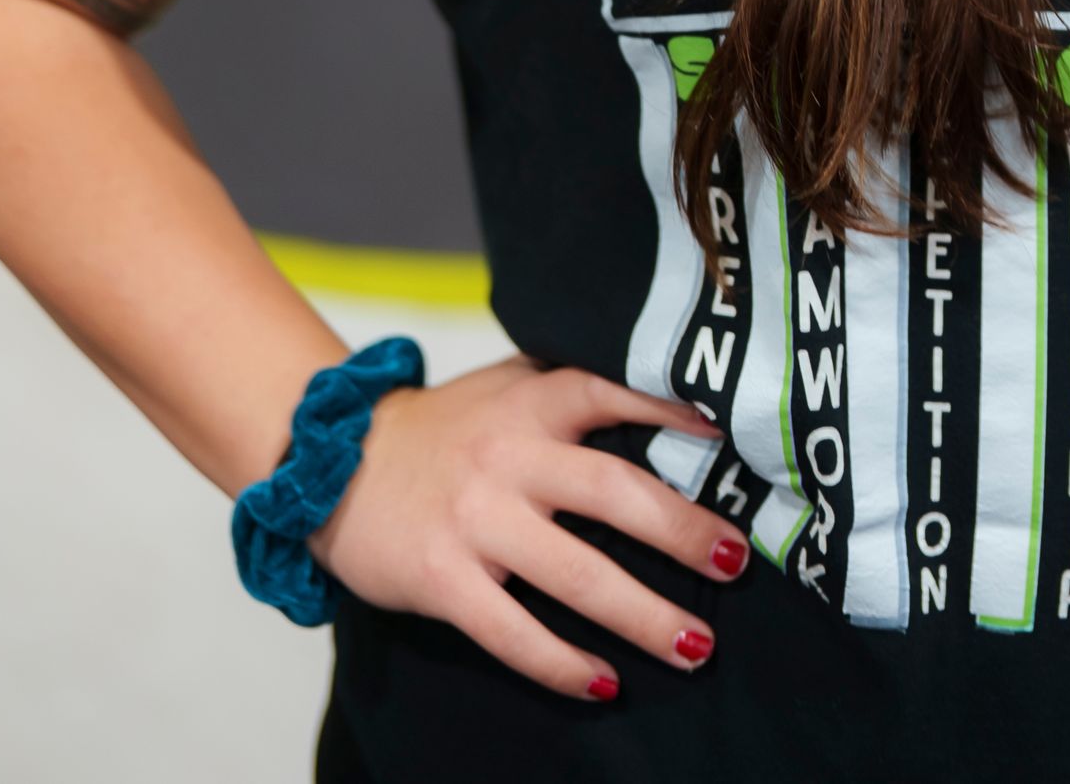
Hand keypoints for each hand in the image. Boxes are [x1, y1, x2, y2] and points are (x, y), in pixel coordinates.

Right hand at [307, 355, 740, 700]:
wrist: (333, 460)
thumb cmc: (447, 428)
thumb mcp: (508, 386)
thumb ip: (573, 390)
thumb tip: (674, 406)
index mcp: (532, 399)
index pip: (613, 392)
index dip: (676, 411)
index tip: (732, 440)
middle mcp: (510, 454)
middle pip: (614, 492)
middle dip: (682, 531)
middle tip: (736, 564)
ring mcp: (475, 519)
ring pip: (575, 574)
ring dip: (643, 615)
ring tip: (696, 646)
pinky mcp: (441, 578)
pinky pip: (512, 631)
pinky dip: (562, 662)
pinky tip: (604, 682)